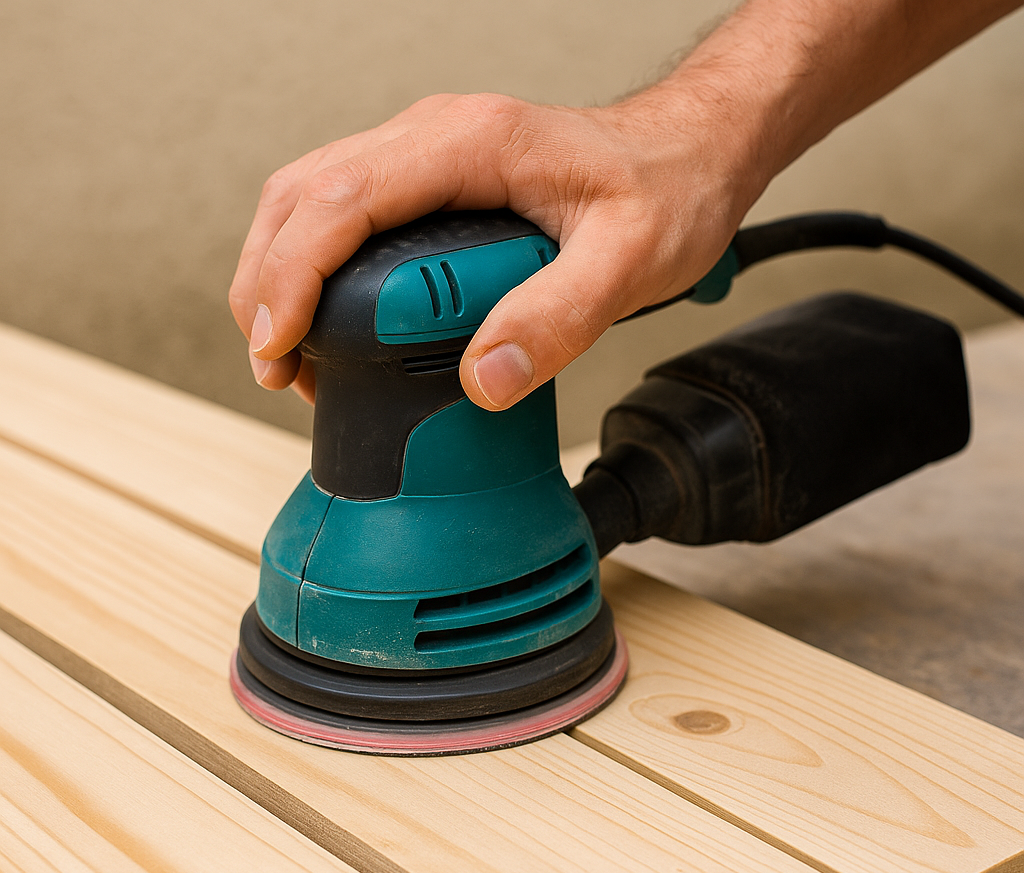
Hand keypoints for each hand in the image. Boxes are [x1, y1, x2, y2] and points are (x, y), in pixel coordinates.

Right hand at [228, 87, 765, 408]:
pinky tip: (333, 324)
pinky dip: (319, 271)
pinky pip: (350, 219)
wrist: (691, 156)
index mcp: (469, 144)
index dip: (293, 274)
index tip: (281, 344)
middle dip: (266, 282)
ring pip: (313, 202)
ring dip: (281, 275)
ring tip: (288, 354)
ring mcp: (429, 160)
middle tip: (274, 365)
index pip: (341, 199)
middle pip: (302, 195)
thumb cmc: (667, 189)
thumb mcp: (630, 261)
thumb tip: (483, 378)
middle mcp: (435, 140)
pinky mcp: (434, 188)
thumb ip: (557, 318)